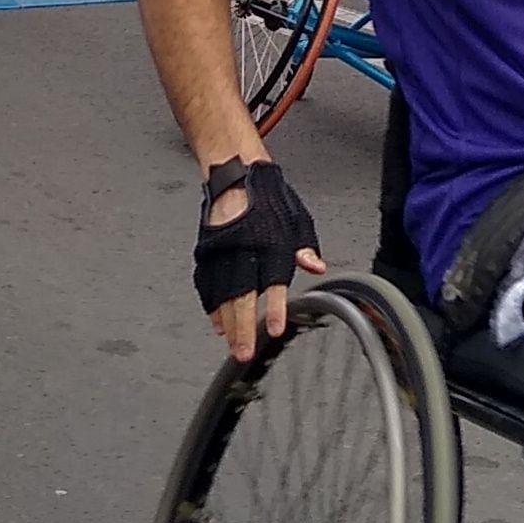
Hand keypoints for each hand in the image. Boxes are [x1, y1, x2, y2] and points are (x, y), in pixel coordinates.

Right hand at [192, 157, 326, 361]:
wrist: (235, 171)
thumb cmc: (268, 196)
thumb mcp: (297, 217)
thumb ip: (305, 246)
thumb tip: (317, 267)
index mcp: (270, 241)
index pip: (273, 281)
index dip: (273, 307)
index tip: (274, 328)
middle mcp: (244, 248)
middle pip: (241, 295)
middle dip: (243, 327)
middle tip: (245, 351)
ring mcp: (223, 250)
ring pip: (221, 294)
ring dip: (226, 322)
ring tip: (232, 345)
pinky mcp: (208, 250)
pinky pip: (206, 283)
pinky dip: (210, 305)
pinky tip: (216, 322)